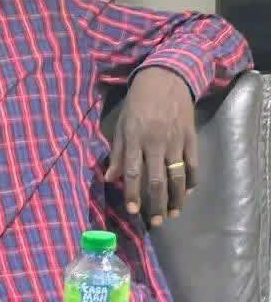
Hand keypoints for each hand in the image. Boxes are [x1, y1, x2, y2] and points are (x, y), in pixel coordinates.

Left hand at [106, 67, 196, 226]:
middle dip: (155, 204)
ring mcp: (176, 141)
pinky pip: (193, 164)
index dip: (132, 193)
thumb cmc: (138, 104)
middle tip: (154, 222)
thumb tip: (109, 178)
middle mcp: (155, 143)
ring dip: (175, 199)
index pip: (132, 172)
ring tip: (171, 214)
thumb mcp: (120, 125)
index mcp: (134, 139)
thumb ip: (116, 153)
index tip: (132, 211)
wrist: (166, 79)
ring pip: (177, 177)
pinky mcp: (191, 138)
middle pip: (156, 180)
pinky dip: (191, 182)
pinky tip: (187, 194)